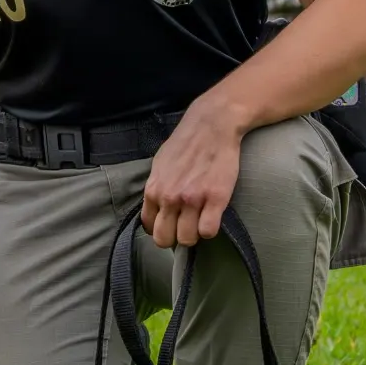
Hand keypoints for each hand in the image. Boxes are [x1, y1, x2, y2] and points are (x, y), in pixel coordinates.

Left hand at [142, 101, 243, 248]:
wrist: (212, 125)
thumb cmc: (185, 143)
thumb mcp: (160, 164)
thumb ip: (156, 188)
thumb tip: (154, 208)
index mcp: (154, 190)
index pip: (149, 227)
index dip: (161, 229)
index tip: (171, 225)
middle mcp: (169, 197)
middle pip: (164, 239)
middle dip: (175, 238)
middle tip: (186, 227)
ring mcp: (192, 199)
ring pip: (187, 239)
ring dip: (194, 234)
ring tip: (200, 221)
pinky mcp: (216, 198)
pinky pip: (208, 231)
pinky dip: (210, 229)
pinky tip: (212, 217)